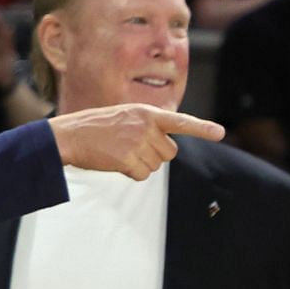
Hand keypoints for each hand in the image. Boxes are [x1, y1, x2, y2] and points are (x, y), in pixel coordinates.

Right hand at [48, 105, 224, 179]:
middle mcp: (146, 127)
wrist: (68, 135)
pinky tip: (115, 163)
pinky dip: (130, 174)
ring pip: (155, 166)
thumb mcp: (123, 115)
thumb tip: (164, 148)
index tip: (220, 133)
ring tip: (119, 153)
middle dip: (155, 156)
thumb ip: (146, 125)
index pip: (180, 121)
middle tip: (132, 149)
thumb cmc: (93, 127)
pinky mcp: (128, 159)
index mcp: (146, 113)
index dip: (202, 129)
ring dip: (140, 165)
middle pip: (169, 153)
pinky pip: (142, 175)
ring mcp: (137, 143)